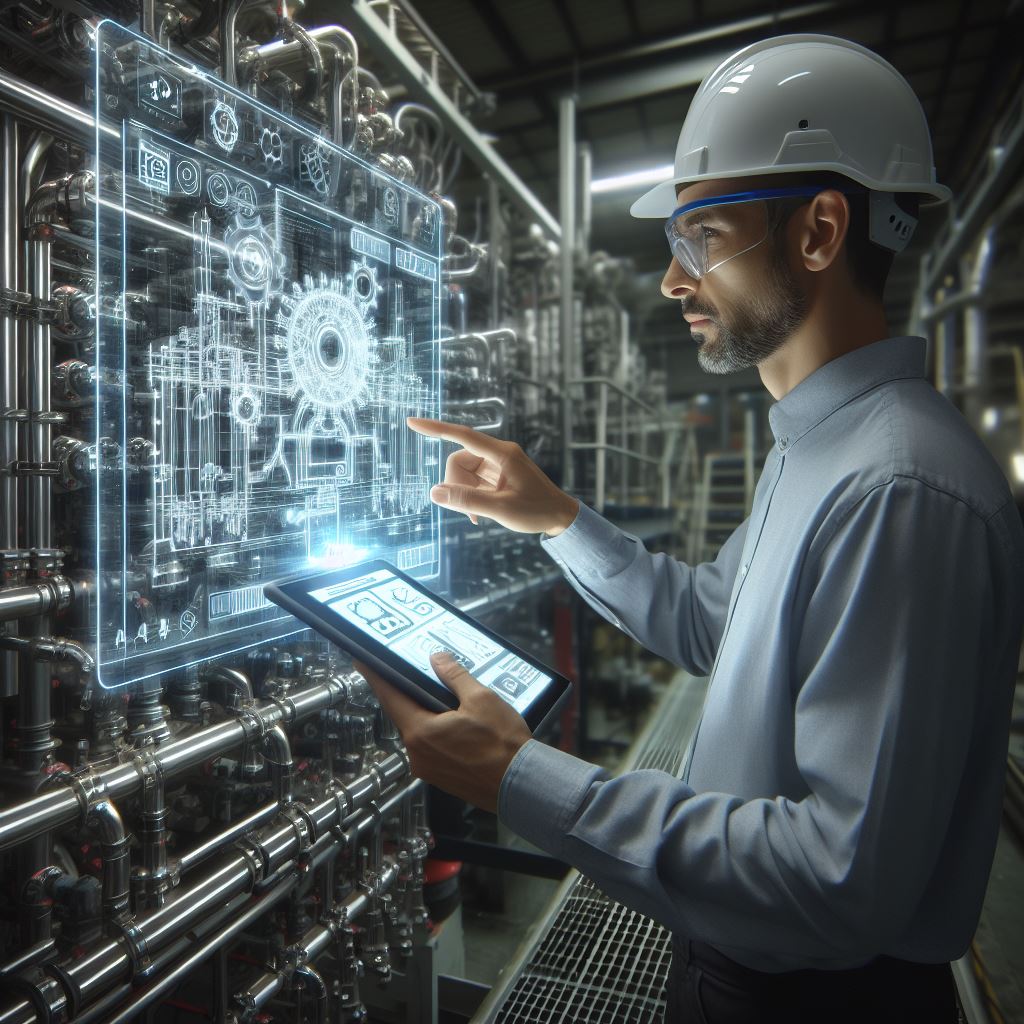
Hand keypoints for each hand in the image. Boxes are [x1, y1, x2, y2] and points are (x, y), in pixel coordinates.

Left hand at [354, 652, 530, 812]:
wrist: (521, 786)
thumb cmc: (502, 745)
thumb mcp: (481, 699)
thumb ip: (454, 677)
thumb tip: (437, 659)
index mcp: (420, 732)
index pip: (390, 697)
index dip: (376, 676)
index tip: (363, 661)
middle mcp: (418, 754)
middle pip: (404, 714)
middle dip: (408, 692)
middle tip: (411, 671)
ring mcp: (428, 768)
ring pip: (420, 730)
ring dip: (427, 712)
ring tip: (443, 694)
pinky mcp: (441, 777)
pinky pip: (432, 746)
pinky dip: (437, 730)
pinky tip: (455, 720)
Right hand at [406, 417, 578, 535]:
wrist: (560, 517)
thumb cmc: (536, 511)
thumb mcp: (501, 509)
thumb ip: (467, 500)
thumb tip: (434, 492)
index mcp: (503, 454)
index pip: (462, 435)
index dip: (436, 429)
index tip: (412, 422)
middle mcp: (499, 454)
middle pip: (459, 460)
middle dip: (456, 485)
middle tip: (469, 510)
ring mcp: (498, 464)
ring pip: (463, 473)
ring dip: (464, 494)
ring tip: (478, 515)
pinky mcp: (497, 475)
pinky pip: (472, 481)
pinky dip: (471, 497)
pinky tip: (480, 514)